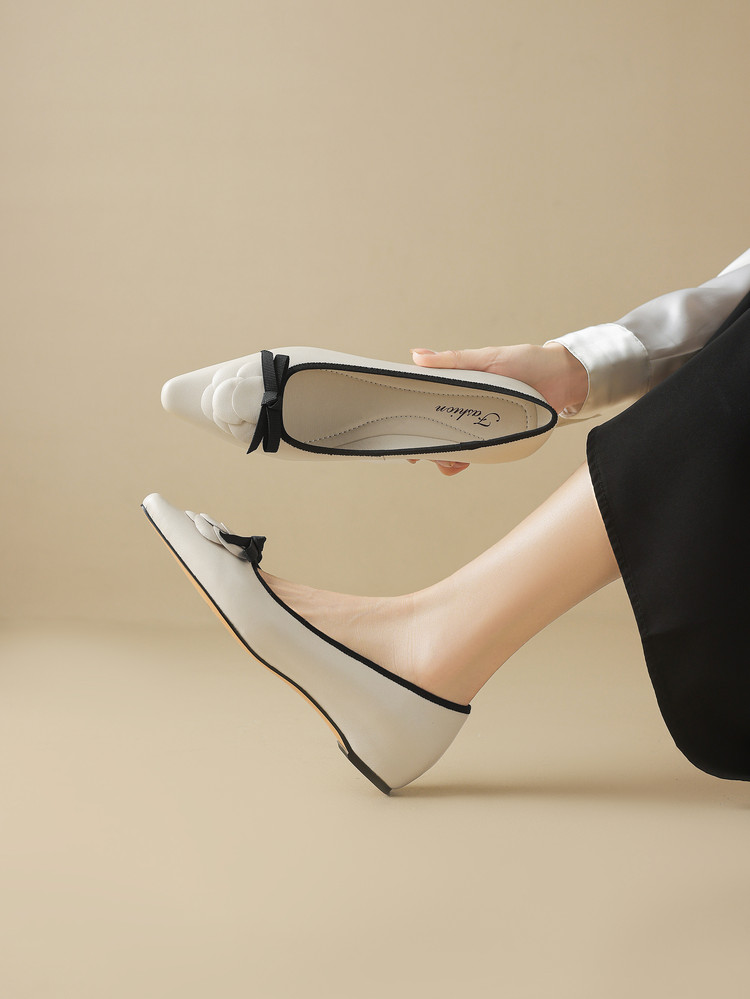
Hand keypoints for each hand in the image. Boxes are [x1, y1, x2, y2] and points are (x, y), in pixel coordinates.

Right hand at [406, 343, 586, 475]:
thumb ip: (452, 361)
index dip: (407, 420)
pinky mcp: (495, 439)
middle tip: (423, 454)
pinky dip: (461, 462)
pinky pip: (473, 455)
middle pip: (432, 430)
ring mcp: (478, 425)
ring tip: (446, 458)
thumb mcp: (486, 358)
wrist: (563, 379)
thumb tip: (416, 356)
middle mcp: (463, 407)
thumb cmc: (525, 361)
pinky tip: (459, 463)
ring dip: (442, 456)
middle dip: (423, 445)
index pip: (423, 403)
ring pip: (450, 446)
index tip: (396, 435)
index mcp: (455, 386)